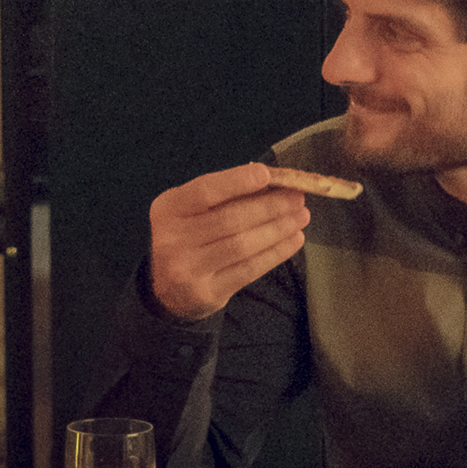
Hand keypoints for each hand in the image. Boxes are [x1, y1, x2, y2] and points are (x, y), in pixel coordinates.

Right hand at [144, 162, 312, 321]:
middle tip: (297, 198)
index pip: (204, 191)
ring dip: (278, 230)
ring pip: (242, 245)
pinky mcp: (206, 293)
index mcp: (168, 209)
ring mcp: (188, 269)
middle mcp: (172, 239)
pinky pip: (248, 270)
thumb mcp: (191, 211)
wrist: (165, 290)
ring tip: (301, 217)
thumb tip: (271, 183)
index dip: (236, 182)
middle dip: (269, 207)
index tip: (267, 175)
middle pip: (229, 220)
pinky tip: (293, 240)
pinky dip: (275, 253)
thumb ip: (223, 197)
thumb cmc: (187, 238)